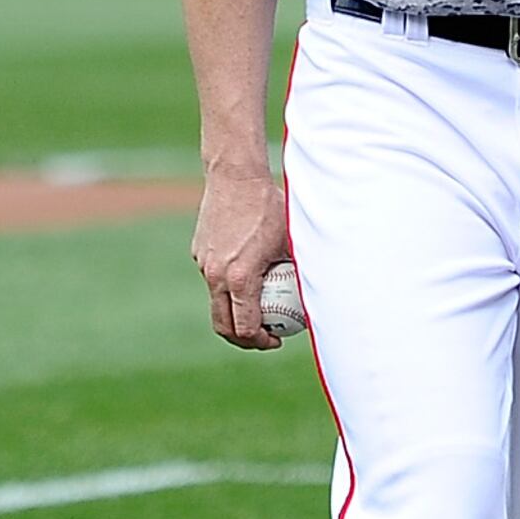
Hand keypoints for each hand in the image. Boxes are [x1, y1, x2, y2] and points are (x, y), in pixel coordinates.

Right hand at [194, 163, 292, 349]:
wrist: (235, 177)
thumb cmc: (269, 207)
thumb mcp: (292, 242)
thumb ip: (301, 272)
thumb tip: (320, 296)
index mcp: (239, 278)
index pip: (246, 328)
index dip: (262, 341)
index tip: (277, 339)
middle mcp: (216, 276)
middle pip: (223, 325)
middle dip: (243, 339)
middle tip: (263, 336)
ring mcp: (204, 265)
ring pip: (216, 301)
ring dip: (234, 312)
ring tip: (256, 310)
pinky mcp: (198, 253)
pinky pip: (213, 278)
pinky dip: (227, 286)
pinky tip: (247, 273)